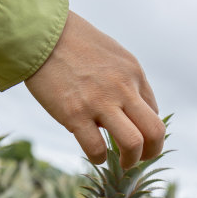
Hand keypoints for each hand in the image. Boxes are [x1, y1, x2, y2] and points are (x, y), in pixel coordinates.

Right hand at [24, 11, 164, 168]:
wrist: (42, 34)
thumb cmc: (74, 44)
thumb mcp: (113, 55)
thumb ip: (125, 81)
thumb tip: (127, 114)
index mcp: (133, 74)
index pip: (154, 113)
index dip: (148, 131)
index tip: (136, 136)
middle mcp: (122, 88)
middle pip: (155, 131)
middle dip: (152, 151)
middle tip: (140, 158)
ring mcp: (99, 102)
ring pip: (133, 144)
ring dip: (131, 161)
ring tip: (123, 163)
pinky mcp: (74, 113)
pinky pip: (96, 148)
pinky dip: (99, 158)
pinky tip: (95, 155)